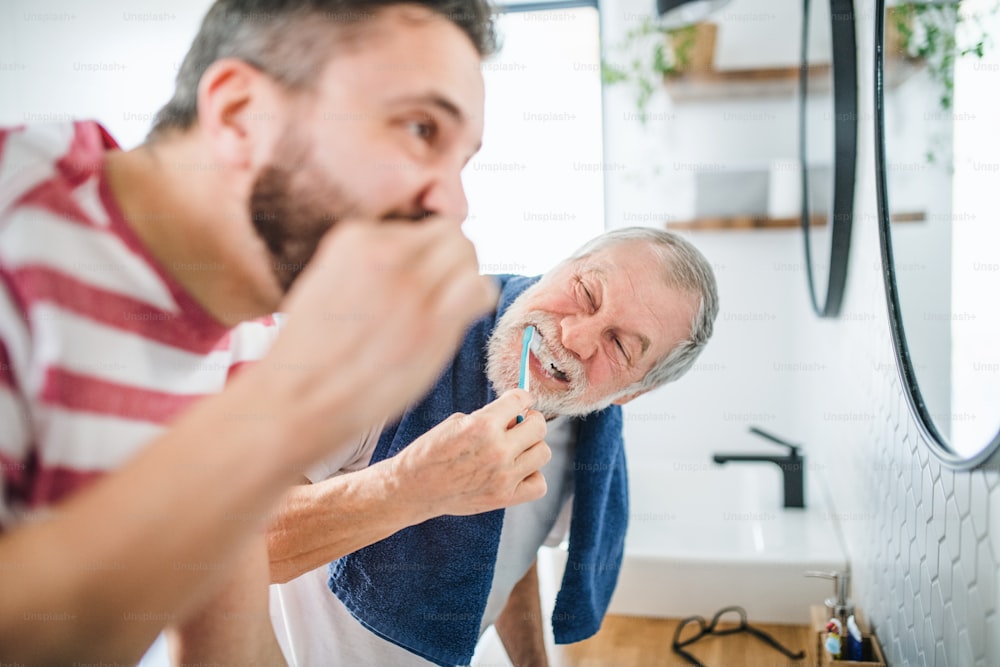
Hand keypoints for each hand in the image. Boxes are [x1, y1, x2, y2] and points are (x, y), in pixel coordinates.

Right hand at [247, 218, 497, 465]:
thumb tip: (410, 259)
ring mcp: (412, 286)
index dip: (420, 254)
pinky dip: (477, 299)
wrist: (300, 398)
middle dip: (449, 257)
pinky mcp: (433, 322)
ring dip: (464, 275)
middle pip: (448, 233)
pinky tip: (457, 318)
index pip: (414, 226)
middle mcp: (386, 253)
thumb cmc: (310, 351)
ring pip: (467, 254)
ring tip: (447, 303)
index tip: (411, 280)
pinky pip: (480, 288)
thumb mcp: (325, 280)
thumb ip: (366, 263)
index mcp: (354, 237)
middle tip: (438, 290)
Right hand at [388, 389, 551, 518]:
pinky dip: (531, 476)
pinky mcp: (504, 497)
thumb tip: (516, 415)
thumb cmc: (430, 452)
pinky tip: (516, 471)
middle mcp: (497, 450)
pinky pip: (539, 484)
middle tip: (517, 425)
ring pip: (543, 453)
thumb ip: (489, 417)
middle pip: (539, 426)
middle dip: (529, 421)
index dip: (520, 399)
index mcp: (482, 425)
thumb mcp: (456, 423)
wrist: (413, 489)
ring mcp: (503, 477)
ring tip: (514, 449)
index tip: (518, 403)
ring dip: (531, 447)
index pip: (521, 400)